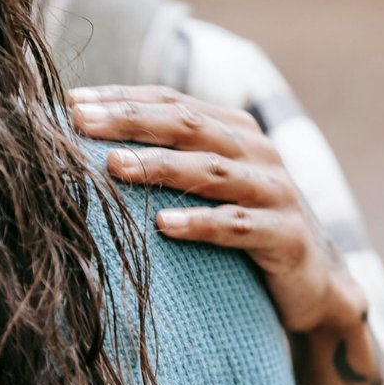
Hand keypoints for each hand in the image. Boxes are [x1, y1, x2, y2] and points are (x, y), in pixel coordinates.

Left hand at [67, 85, 367, 336]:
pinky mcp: (287, 235)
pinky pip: (238, 227)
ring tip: (114, 166)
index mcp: (235, 130)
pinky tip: (164, 225)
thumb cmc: (243, 230)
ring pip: (212, 170)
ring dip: (160, 166)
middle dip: (131, 121)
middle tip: (81, 123)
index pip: (172, 102)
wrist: (312, 285)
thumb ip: (167, 159)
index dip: (122, 99)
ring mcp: (276, 192)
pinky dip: (200, 223)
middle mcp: (258, 152)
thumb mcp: (209, 187)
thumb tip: (86, 142)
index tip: (70, 103)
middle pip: (188, 125)